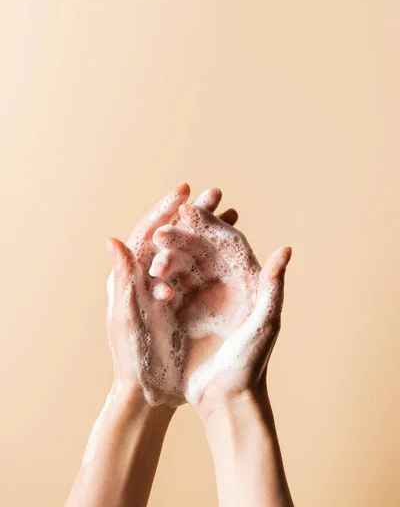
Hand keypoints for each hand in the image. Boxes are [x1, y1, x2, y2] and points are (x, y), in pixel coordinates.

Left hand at [105, 184, 238, 407]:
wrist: (149, 392)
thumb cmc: (132, 359)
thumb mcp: (125, 320)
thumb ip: (122, 280)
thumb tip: (111, 240)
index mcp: (131, 278)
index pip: (147, 234)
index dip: (164, 210)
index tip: (184, 191)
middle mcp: (149, 278)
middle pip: (173, 236)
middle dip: (194, 213)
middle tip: (215, 192)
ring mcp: (168, 289)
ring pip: (191, 251)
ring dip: (210, 231)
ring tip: (231, 212)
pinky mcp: (184, 303)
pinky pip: (202, 273)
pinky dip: (217, 257)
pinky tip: (234, 249)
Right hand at [149, 202, 291, 414]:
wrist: (227, 401)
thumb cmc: (251, 364)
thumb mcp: (265, 325)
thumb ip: (273, 287)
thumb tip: (286, 249)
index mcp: (246, 282)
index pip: (228, 242)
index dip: (209, 224)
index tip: (187, 209)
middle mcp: (225, 285)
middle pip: (202, 250)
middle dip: (181, 238)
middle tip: (161, 233)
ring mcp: (203, 298)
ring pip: (183, 268)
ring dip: (168, 261)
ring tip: (155, 264)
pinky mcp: (185, 313)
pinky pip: (171, 290)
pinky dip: (162, 284)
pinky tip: (153, 284)